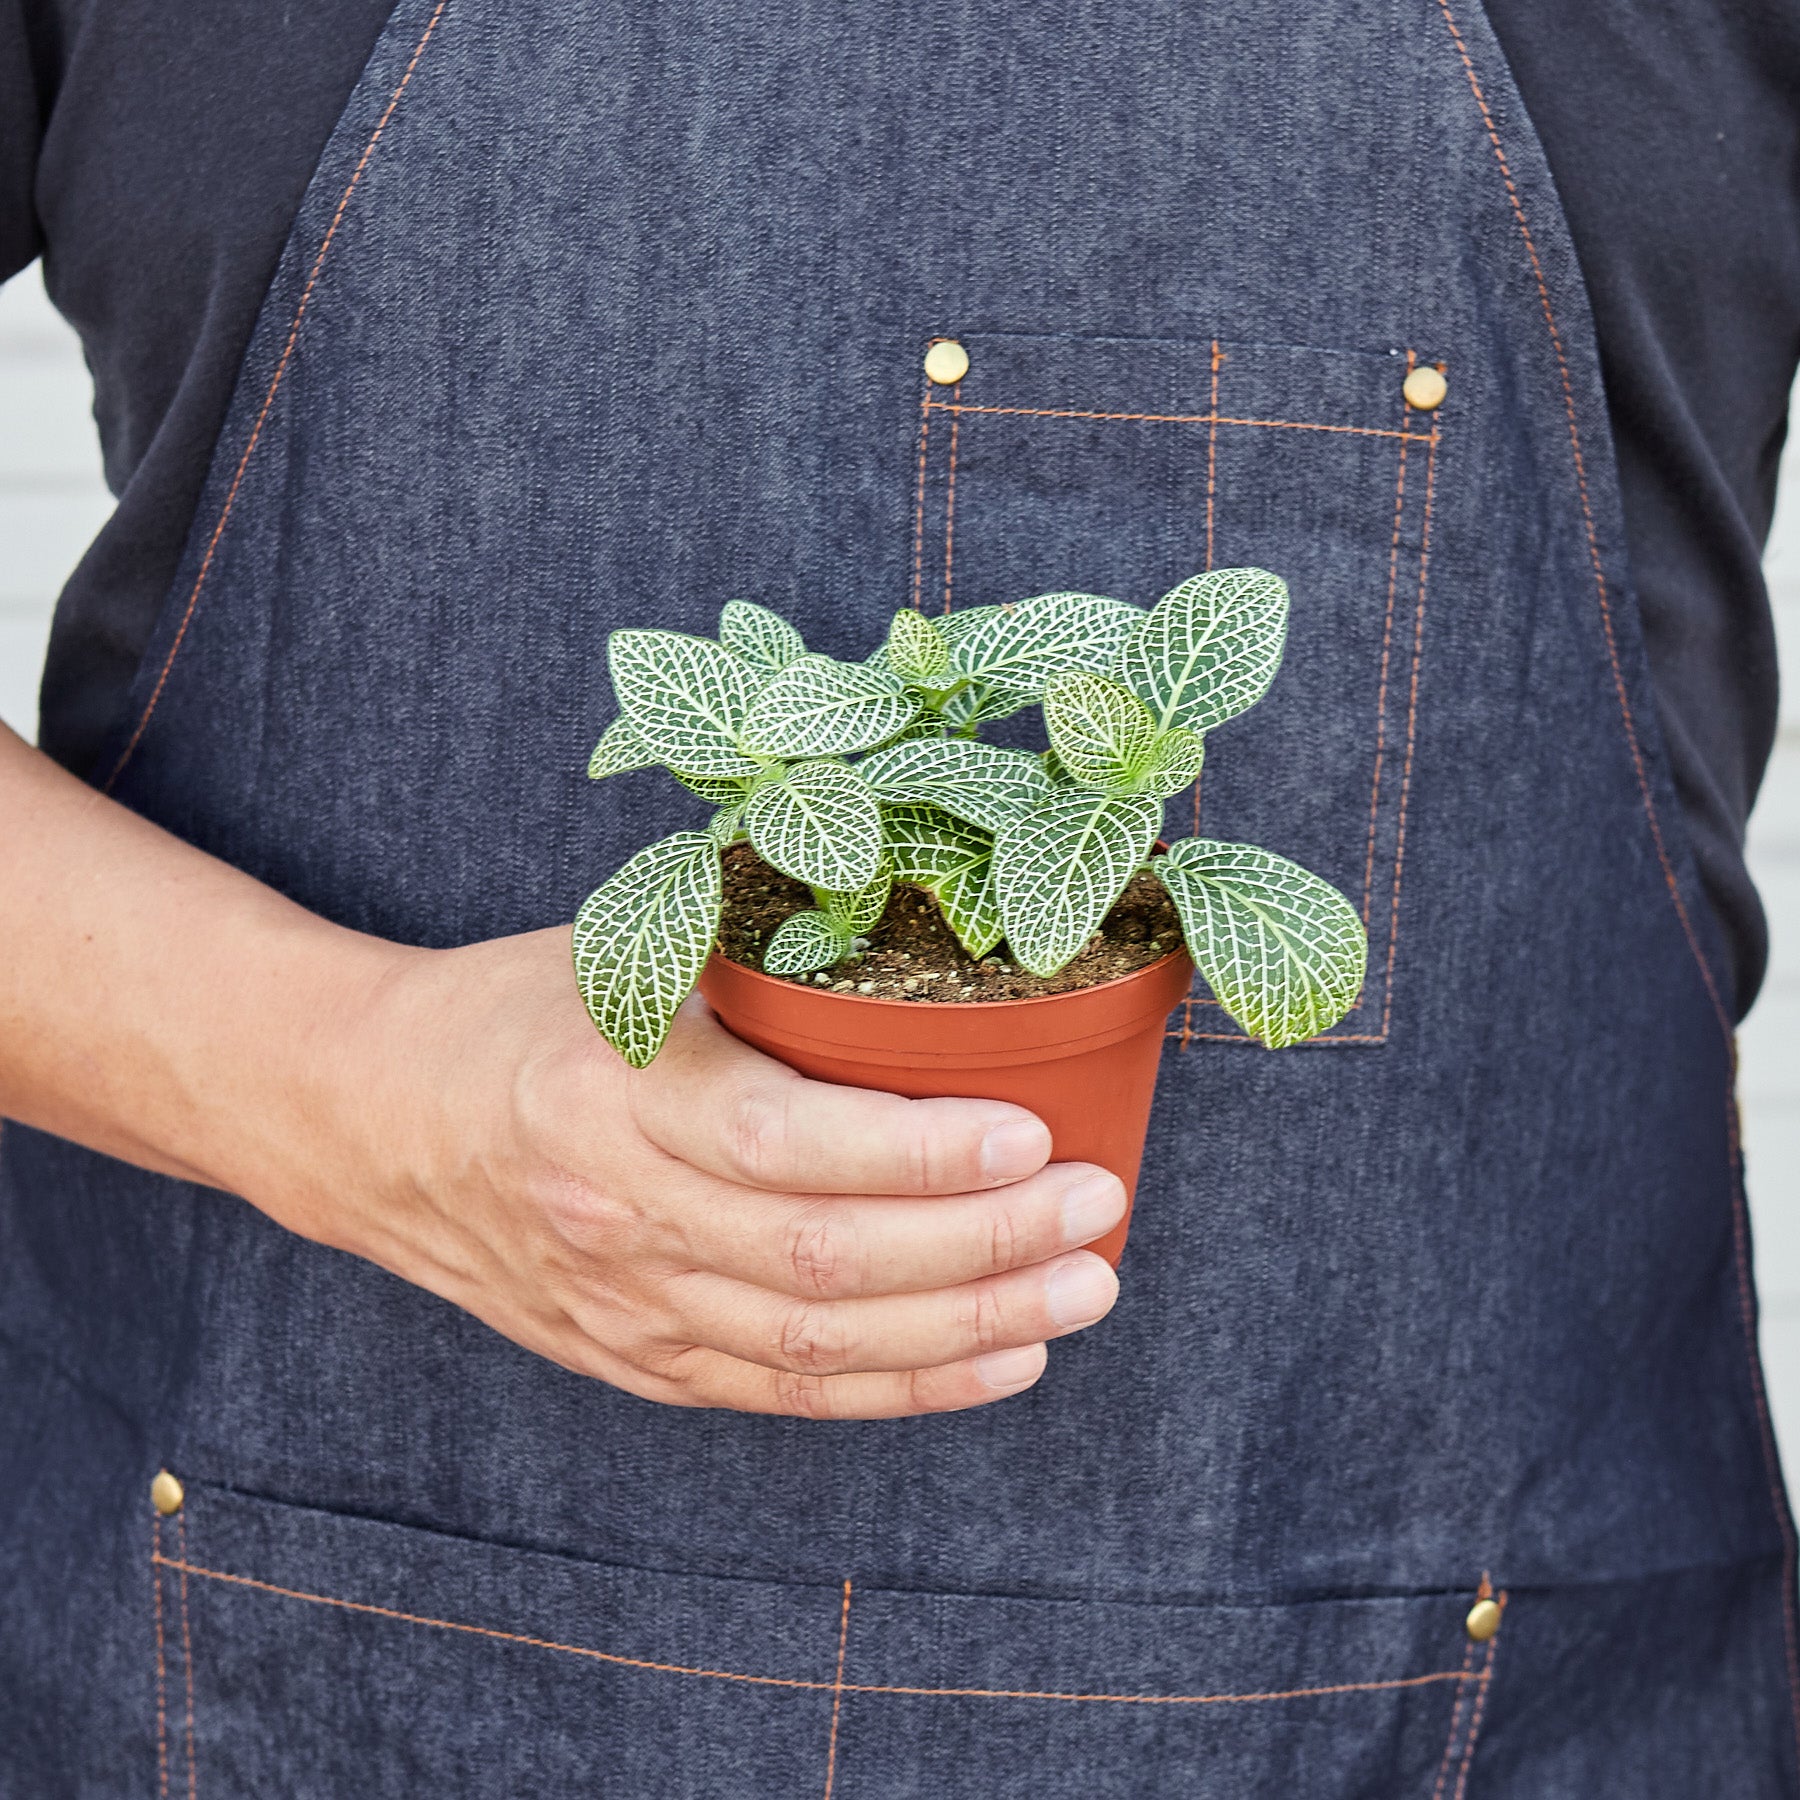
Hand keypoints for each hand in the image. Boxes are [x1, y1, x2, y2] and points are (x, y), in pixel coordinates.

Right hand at [285, 929, 1126, 1417]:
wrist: (365, 1120)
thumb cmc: (511, 1012)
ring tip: (1082, 1292)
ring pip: (817, 1346)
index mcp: (609, 1097)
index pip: (784, 1146)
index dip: (916, 1156)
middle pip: (822, 1264)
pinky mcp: (635, 1360)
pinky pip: (785, 1393)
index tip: (1030, 1132)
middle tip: (1097, 1212)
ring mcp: (625, 1306)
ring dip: (967, 1328)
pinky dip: (902, 1387)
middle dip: (980, 1248)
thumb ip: (748, 962)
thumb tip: (919, 934)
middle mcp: (616, 1217)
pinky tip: (999, 1359)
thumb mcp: (617, 955)